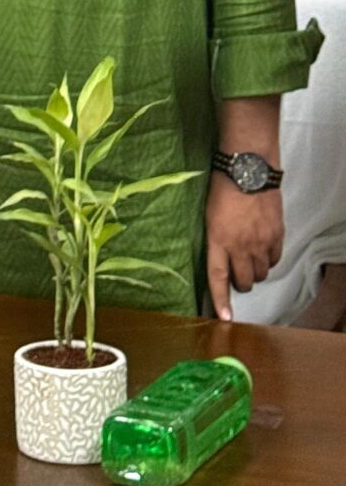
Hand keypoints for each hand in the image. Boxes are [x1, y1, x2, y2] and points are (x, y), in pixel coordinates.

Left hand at [206, 174, 283, 319]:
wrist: (248, 167)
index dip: (221, 300)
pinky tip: (264, 249)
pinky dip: (269, 260)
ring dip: (255, 271)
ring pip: (261, 273)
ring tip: (250, 257)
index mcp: (218, 239)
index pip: (218, 277)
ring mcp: (261, 242)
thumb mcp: (209, 214)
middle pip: (244, 281)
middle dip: (240, 282)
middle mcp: (240, 245)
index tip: (225, 318)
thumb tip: (222, 255)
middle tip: (237, 271)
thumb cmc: (222, 185)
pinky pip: (275, 260)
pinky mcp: (277, 235)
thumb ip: (216, 238)